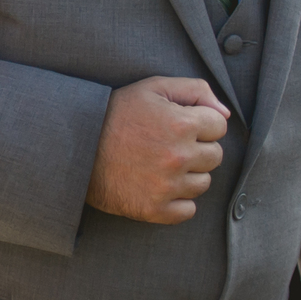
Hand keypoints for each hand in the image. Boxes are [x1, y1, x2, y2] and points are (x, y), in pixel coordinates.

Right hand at [86, 76, 228, 223]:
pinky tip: (159, 186)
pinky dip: (178, 201)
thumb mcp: (151, 88)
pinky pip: (188, 210)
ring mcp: (167, 186)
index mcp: (180, 123)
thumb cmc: (115, 114)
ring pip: (204, 183)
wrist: (75, 147)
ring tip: (161, 164)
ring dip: (188, 175)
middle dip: (197, 148)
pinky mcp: (156, 209)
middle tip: (169, 144)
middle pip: (215, 156)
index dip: (199, 122)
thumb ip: (194, 90)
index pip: (219, 125)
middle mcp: (178, 156)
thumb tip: (225, 112)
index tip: (179, 124)